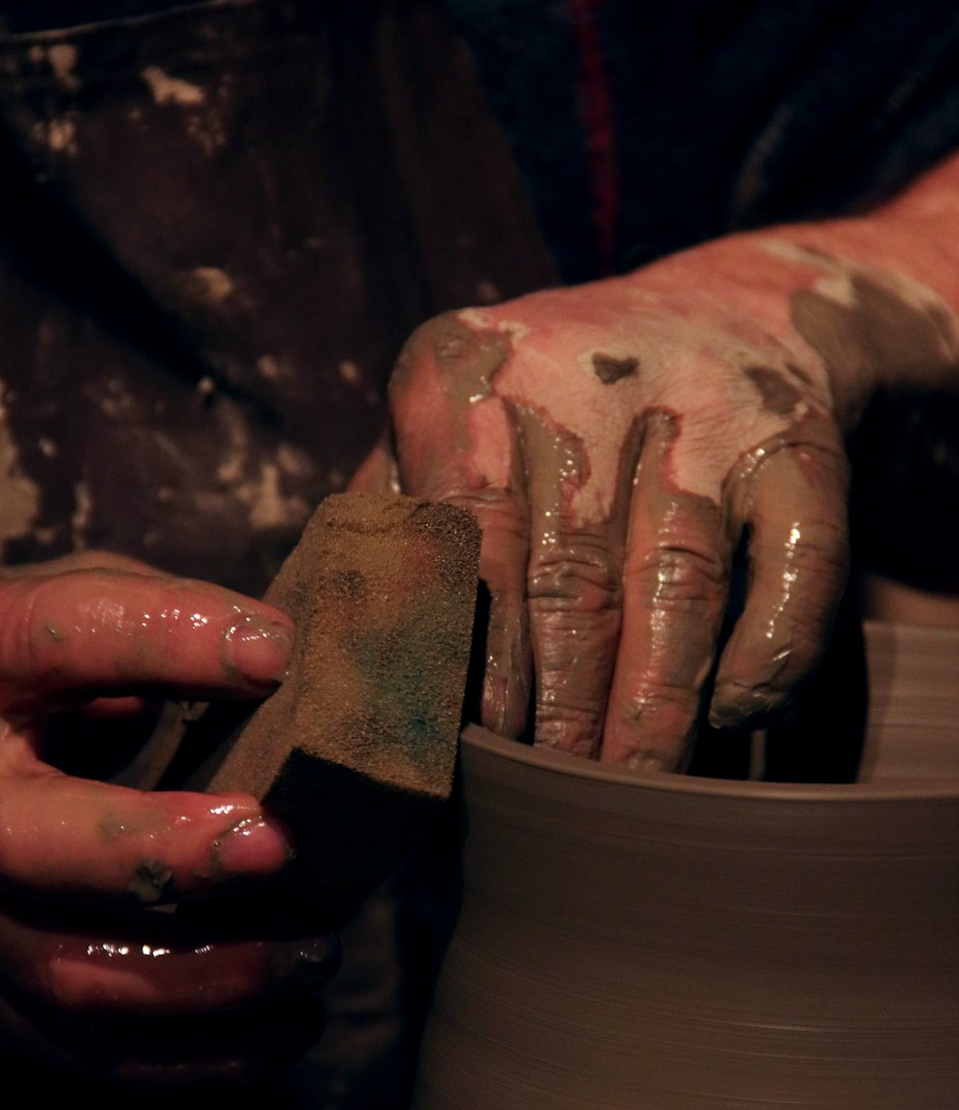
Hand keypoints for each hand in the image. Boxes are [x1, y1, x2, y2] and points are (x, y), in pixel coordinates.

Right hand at [0, 554, 336, 1077]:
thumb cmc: (22, 676)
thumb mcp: (65, 613)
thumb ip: (154, 620)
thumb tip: (278, 657)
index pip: (52, 639)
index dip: (163, 642)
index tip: (274, 655)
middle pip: (35, 846)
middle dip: (167, 855)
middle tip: (281, 846)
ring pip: (70, 974)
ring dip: (209, 974)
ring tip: (316, 951)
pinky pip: (91, 1055)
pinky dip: (202, 1058)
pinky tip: (289, 1025)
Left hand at [359, 166, 958, 768]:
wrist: (724, 313)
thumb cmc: (547, 413)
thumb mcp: (445, 435)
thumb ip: (384, 527)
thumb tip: (311, 660)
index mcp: (463, 373)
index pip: (460, 534)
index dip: (469, 654)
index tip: (464, 750)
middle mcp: (582, 377)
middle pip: (569, 573)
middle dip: (559, 706)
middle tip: (549, 796)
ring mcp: (703, 406)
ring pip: (677, 580)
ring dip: (654, 703)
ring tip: (631, 788)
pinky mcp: (798, 443)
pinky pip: (797, 562)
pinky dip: (769, 649)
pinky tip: (737, 717)